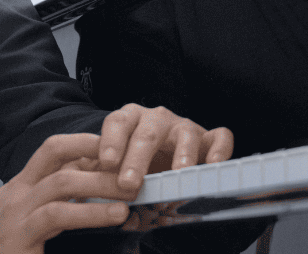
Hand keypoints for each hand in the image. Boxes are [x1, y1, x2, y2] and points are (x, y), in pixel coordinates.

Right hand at [0, 134, 128, 253]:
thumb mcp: (19, 207)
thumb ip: (50, 194)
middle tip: (133, 180)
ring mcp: (17, 221)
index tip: (115, 146)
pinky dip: (84, 219)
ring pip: (58, 196)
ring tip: (125, 207)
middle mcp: (18, 197)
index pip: (52, 151)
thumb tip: (91, 177)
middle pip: (61, 172)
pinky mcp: (19, 244)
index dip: (84, 143)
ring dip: (95, 198)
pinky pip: (51, 225)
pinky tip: (107, 224)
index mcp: (21, 185)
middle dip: (101, 173)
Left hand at [94, 104, 233, 198]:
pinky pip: (219, 137)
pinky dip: (220, 149)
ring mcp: (184, 127)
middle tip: (129, 183)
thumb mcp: (114, 164)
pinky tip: (213, 164)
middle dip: (137, 159)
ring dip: (181, 154)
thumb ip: (102, 171)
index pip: (117, 122)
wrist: (159, 157)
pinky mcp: (208, 138)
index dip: (111, 141)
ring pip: (185, 134)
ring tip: (178, 173)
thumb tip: (87, 189)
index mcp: (130, 119)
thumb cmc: (133, 161)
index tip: (107, 163)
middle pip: (146, 133)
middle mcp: (157, 119)